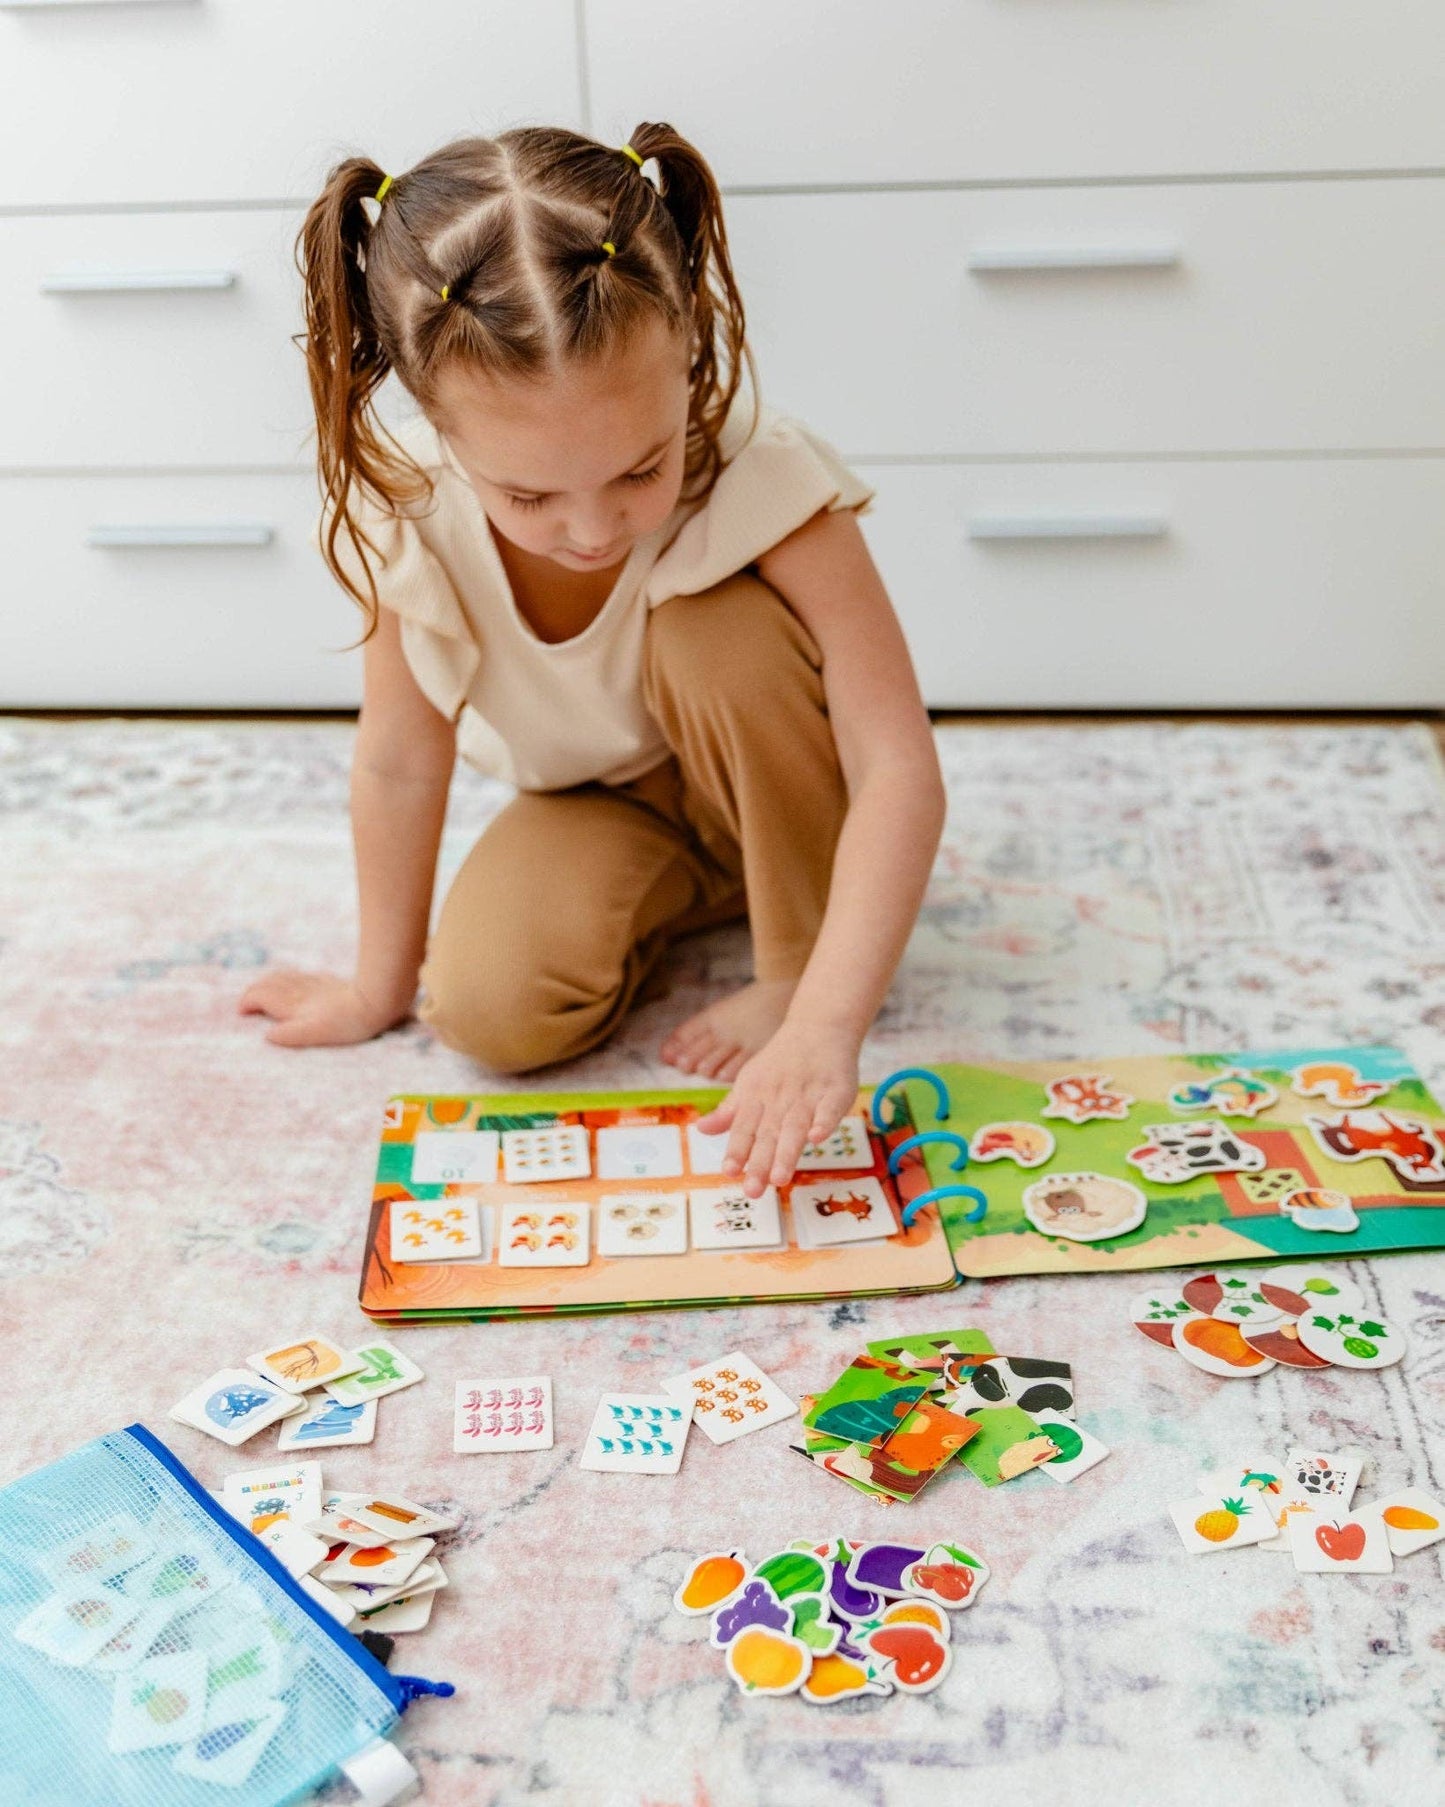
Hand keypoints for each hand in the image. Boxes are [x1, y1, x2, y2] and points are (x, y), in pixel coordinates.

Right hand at [238, 969, 408, 1047]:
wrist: (373, 1001)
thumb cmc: (345, 1024)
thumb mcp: (313, 1034)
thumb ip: (288, 1035)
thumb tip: (267, 1036)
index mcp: (292, 1004)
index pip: (260, 995)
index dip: (247, 1002)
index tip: (242, 1012)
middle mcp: (299, 991)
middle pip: (268, 983)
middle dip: (254, 991)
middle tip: (248, 1004)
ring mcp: (313, 984)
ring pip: (283, 977)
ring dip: (268, 983)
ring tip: (263, 991)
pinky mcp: (327, 982)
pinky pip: (300, 976)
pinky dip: (287, 979)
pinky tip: (294, 983)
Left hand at [695, 1017, 860, 1197]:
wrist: (817, 1027)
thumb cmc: (780, 1062)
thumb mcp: (749, 1082)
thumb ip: (730, 1112)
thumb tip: (701, 1130)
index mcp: (757, 1098)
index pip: (745, 1128)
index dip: (737, 1150)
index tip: (729, 1172)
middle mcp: (781, 1099)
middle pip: (769, 1133)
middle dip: (760, 1162)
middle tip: (753, 1190)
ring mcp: (809, 1095)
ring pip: (796, 1126)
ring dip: (787, 1151)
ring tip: (779, 1177)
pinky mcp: (836, 1090)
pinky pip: (830, 1107)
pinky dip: (824, 1122)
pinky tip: (818, 1138)